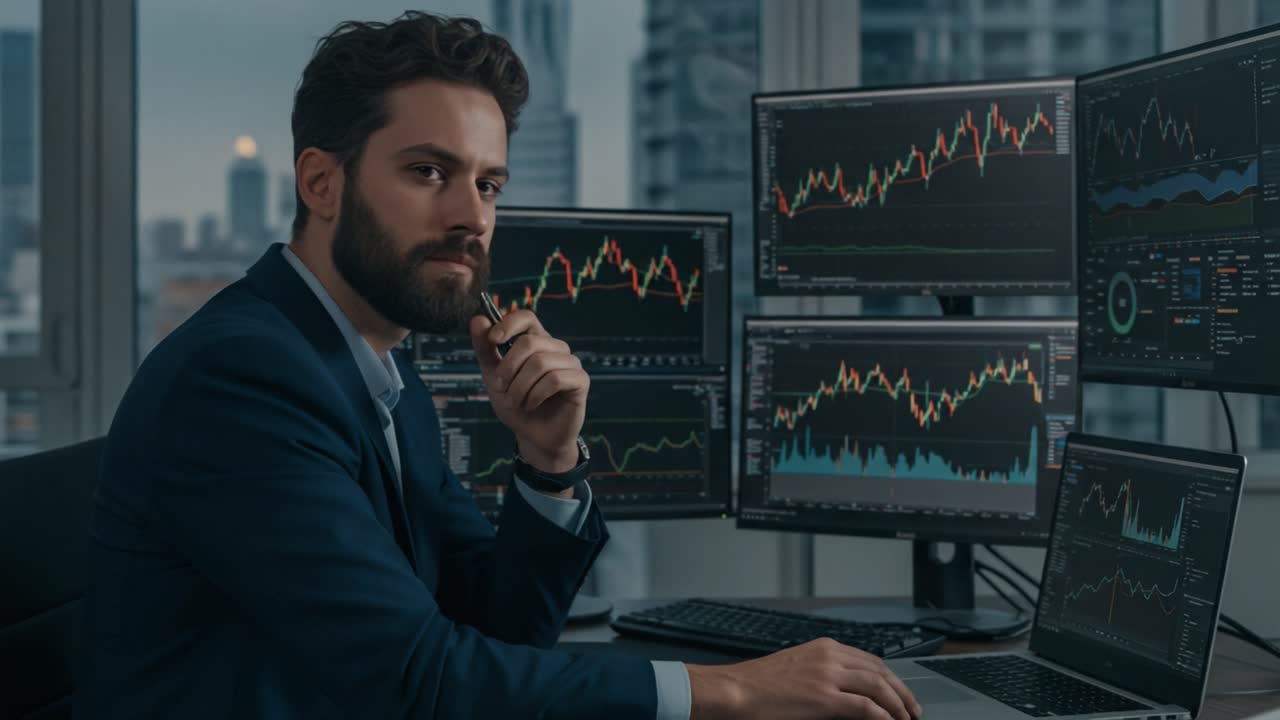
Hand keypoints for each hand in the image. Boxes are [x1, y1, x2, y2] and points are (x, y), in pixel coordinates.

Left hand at [470, 312, 586, 473]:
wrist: (532, 436)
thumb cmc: (516, 404)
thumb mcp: (493, 377)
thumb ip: (485, 349)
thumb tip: (478, 319)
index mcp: (536, 341)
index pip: (526, 317)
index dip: (509, 323)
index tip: (494, 340)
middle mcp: (555, 348)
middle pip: (529, 342)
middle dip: (509, 368)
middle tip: (501, 387)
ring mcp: (570, 363)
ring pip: (541, 362)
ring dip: (520, 386)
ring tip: (517, 401)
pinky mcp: (580, 380)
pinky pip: (555, 379)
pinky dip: (536, 394)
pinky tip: (532, 404)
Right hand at [687, 638, 921, 719]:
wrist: (737, 689)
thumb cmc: (759, 684)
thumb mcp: (797, 667)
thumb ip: (824, 672)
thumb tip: (847, 690)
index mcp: (825, 647)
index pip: (870, 660)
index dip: (891, 678)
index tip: (900, 693)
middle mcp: (830, 656)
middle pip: (880, 671)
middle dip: (901, 692)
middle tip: (912, 710)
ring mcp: (828, 676)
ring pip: (878, 687)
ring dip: (897, 705)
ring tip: (906, 719)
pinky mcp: (824, 698)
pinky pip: (865, 707)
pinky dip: (882, 716)